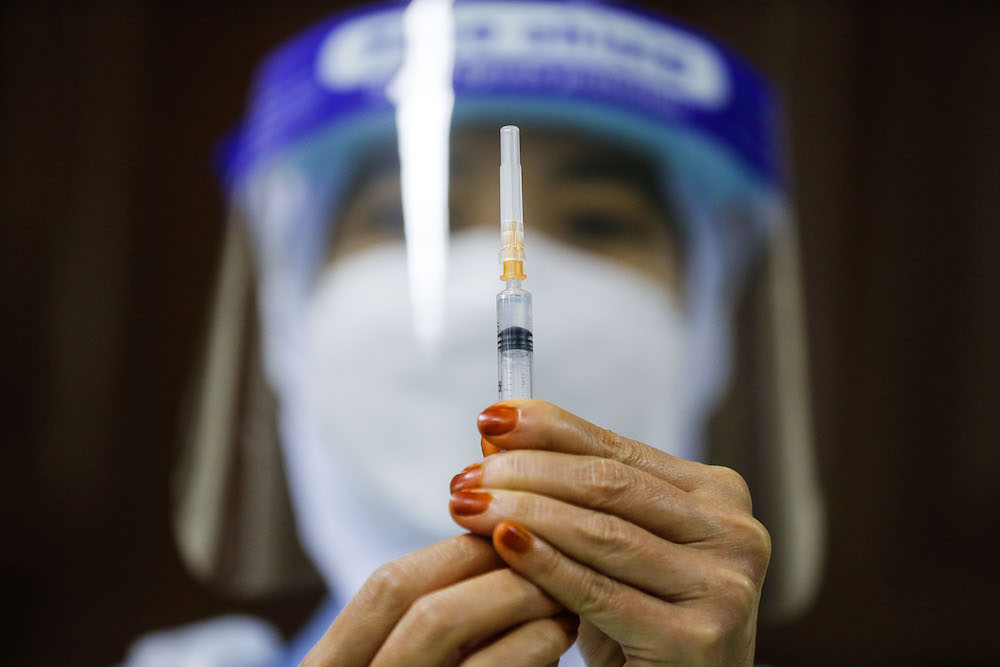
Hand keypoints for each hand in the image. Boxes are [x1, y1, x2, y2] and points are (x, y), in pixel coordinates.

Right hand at [302, 534, 578, 665]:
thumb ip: (443, 627)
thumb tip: (502, 546)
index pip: (386, 588)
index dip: (452, 550)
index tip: (512, 531)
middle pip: (407, 596)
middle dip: (484, 563)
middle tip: (549, 543)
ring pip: (437, 625)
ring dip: (511, 593)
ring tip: (561, 587)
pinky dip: (527, 644)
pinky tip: (560, 635)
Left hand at [449, 400, 770, 665]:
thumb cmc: (641, 623)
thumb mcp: (610, 549)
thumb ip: (567, 492)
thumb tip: (496, 432)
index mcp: (716, 495)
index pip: (618, 448)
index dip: (551, 429)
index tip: (494, 416)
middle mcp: (733, 532)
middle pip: (609, 484)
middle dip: (528, 473)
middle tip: (467, 476)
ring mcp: (723, 586)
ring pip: (602, 533)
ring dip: (525, 514)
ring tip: (469, 507)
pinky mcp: (700, 638)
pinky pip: (601, 591)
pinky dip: (546, 565)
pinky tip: (506, 545)